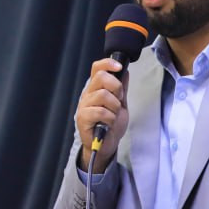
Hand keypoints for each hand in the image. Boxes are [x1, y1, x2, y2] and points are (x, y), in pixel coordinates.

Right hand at [75, 57, 128, 171]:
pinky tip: (109, 123)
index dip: (108, 63)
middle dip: (116, 87)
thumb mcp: (121, 104)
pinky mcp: (83, 118)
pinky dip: (110, 117)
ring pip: (102, 95)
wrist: (106, 145)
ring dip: (114, 106)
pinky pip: (100, 111)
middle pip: (101, 77)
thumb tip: (125, 71)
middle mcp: (88, 94)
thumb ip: (122, 88)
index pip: (97, 68)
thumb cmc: (111, 124)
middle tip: (119, 100)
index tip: (119, 66)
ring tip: (114, 114)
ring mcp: (84, 106)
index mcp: (95, 88)